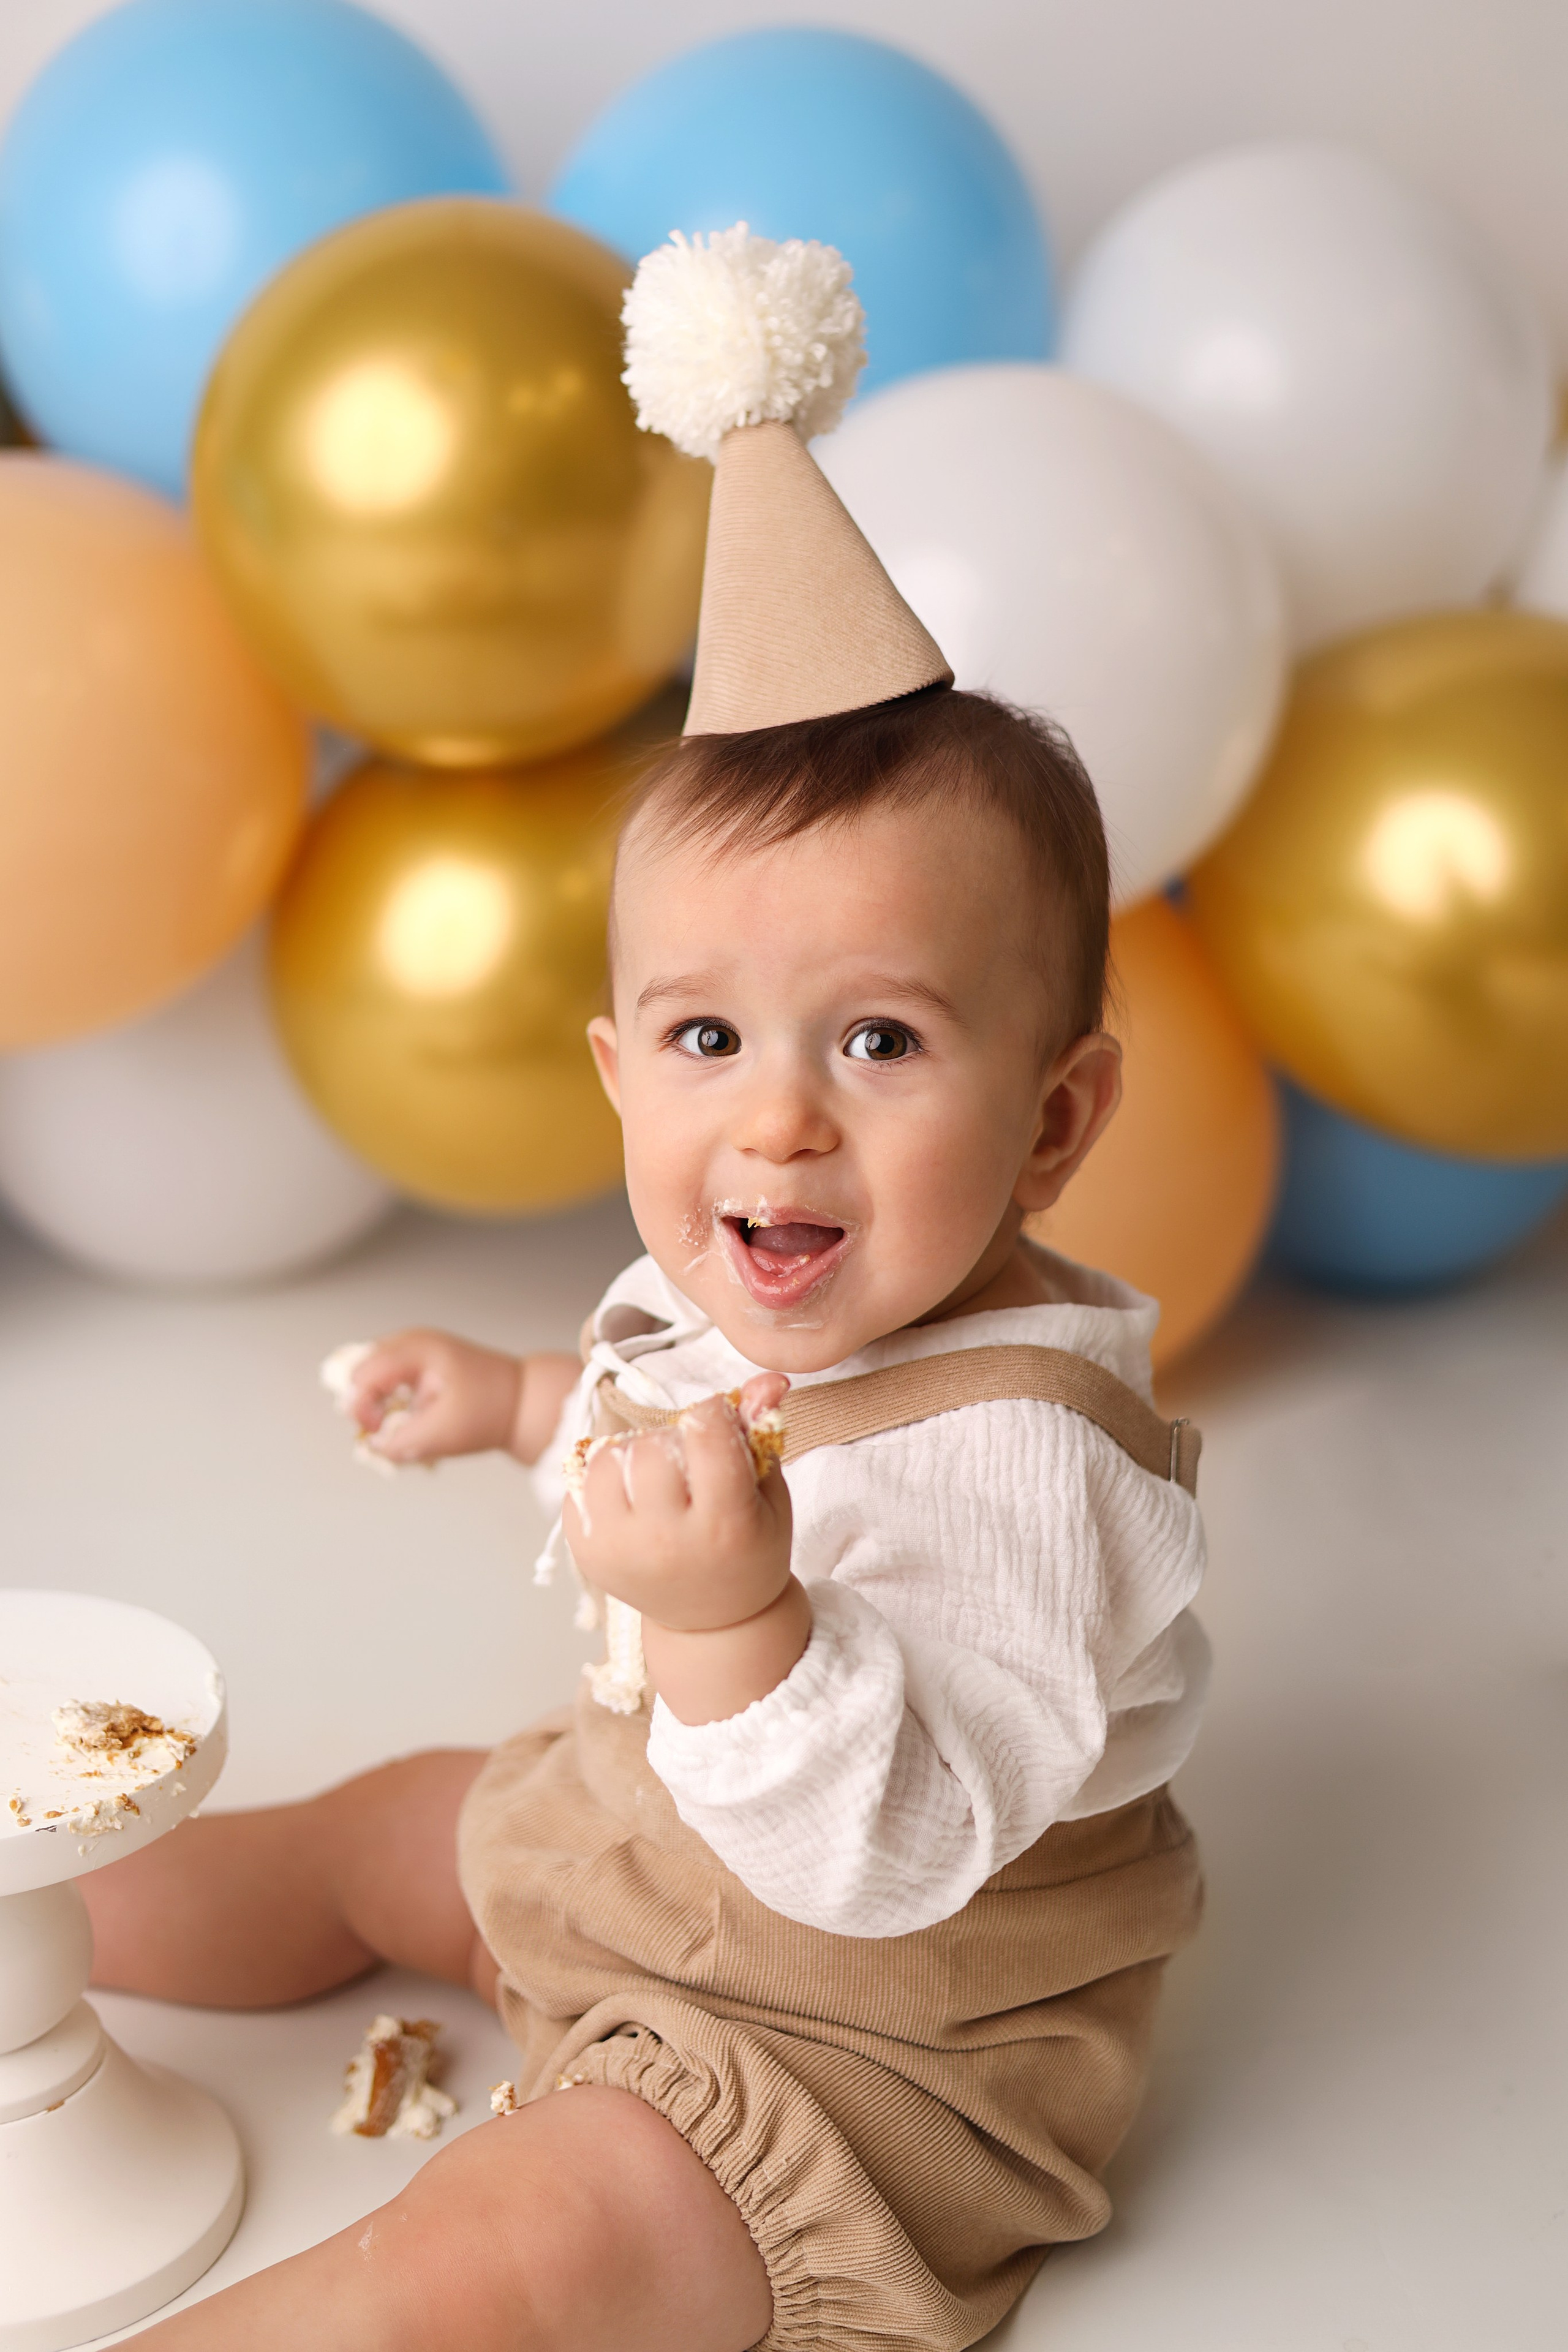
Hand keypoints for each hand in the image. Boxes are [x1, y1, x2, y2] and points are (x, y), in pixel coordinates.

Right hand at [336, 1329, 522, 1465]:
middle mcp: (410, 1343)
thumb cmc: (491, 1409)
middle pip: (361, 1372)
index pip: (363, 1373)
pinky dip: (390, 1405)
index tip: (375, 1431)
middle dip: (365, 1405)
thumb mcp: (445, 1433)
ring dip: (377, 1406)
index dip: (360, 1407)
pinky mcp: (418, 1367)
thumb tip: (373, 1448)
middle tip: (383, 1431)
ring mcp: (413, 1353)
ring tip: (397, 1427)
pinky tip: (410, 1421)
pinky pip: (388, 1384)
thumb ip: (402, 1443)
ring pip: (372, 1379)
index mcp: (416, 1349)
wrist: (523, 1400)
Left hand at [565, 1375, 792, 1634]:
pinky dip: (604, 1480)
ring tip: (654, 1477)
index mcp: (724, 1526)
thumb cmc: (748, 1550)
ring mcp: (620, 1551)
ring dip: (631, 1454)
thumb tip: (767, 1379)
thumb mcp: (769, 1495)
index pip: (706, 1435)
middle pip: (651, 1447)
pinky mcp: (587, 1555)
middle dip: (669, 1440)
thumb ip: (760, 1433)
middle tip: (685, 1458)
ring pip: (607, 1460)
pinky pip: (580, 1486)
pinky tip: (630, 1498)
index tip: (715, 1422)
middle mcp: (666, 1542)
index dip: (712, 1415)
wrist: (713, 1621)